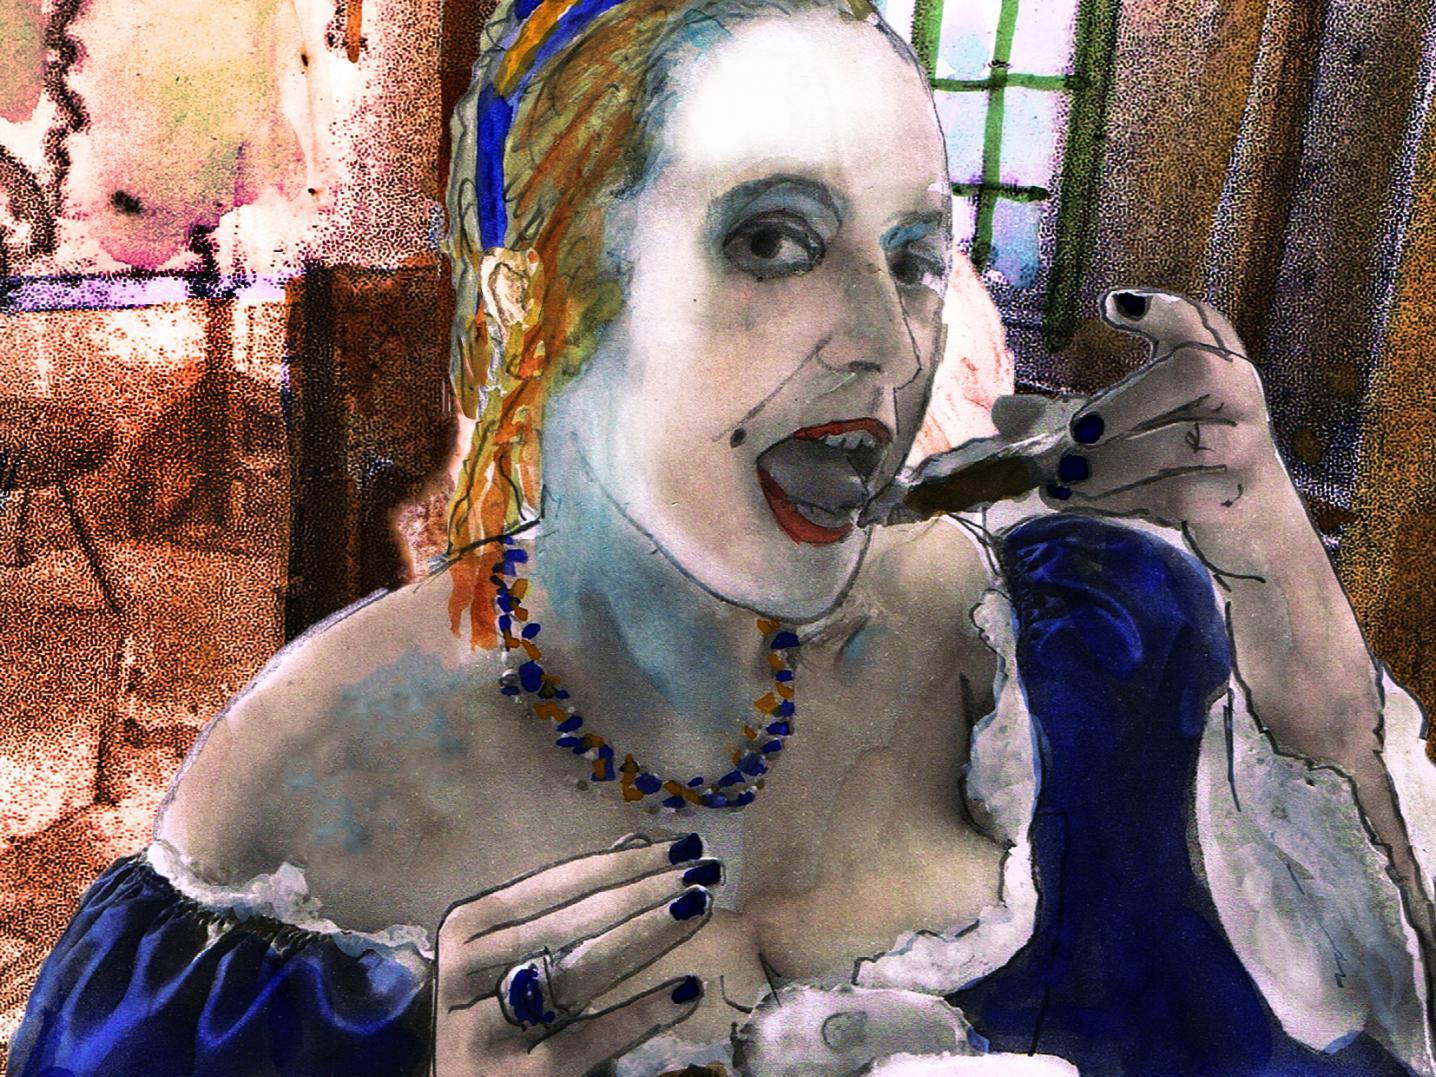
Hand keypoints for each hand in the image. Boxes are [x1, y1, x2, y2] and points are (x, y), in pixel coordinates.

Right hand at [434, 834, 716, 1075]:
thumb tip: (630, 849)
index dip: (623, 864)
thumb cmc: (489, 1008)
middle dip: (646, 892)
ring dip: (648, 936)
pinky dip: (640, 1012)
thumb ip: (557, 906)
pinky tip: (685, 988)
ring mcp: (490, 1029)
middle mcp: (468, 973)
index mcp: (466, 928)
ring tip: (696, 909)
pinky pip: (591, 1037)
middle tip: (703, 872)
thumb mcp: (505, 952)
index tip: (679, 848)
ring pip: (583, 972)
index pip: (558, 883)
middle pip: (575, 922)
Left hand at [1035, 289, 1307, 578]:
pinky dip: (1119, 498)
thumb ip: (1068, 414)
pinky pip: (1177, 495)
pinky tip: (1077, 500)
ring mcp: (1244, 444)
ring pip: (1183, 444)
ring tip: (1062, 476)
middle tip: (1076, 430)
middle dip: (1129, 398)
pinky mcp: (1237, 497)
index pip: (1199, 320)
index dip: (1162, 310)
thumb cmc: (1178, 455)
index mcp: (1212, 360)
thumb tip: (1001, 413)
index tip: (1112, 306)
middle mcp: (1238, 392)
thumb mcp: (1130, 425)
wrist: (1248, 518)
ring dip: (1113, 462)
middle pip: (1196, 371)